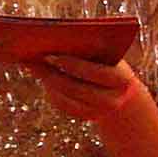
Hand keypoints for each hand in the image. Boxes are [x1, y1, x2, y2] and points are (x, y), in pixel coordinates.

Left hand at [19, 48, 149, 133]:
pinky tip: (43, 78)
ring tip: (34, 66)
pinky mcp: (88, 117)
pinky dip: (53, 92)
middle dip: (54, 75)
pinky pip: (65, 106)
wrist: (121, 89)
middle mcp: (114, 100)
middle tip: (35, 60)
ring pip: (68, 99)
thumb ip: (90, 47)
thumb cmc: (111, 62)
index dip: (73, 65)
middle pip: (77, 89)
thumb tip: (56, 39)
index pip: (97, 73)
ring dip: (49, 82)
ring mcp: (101, 112)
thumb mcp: (106, 54)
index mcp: (123, 79)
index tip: (50, 55)